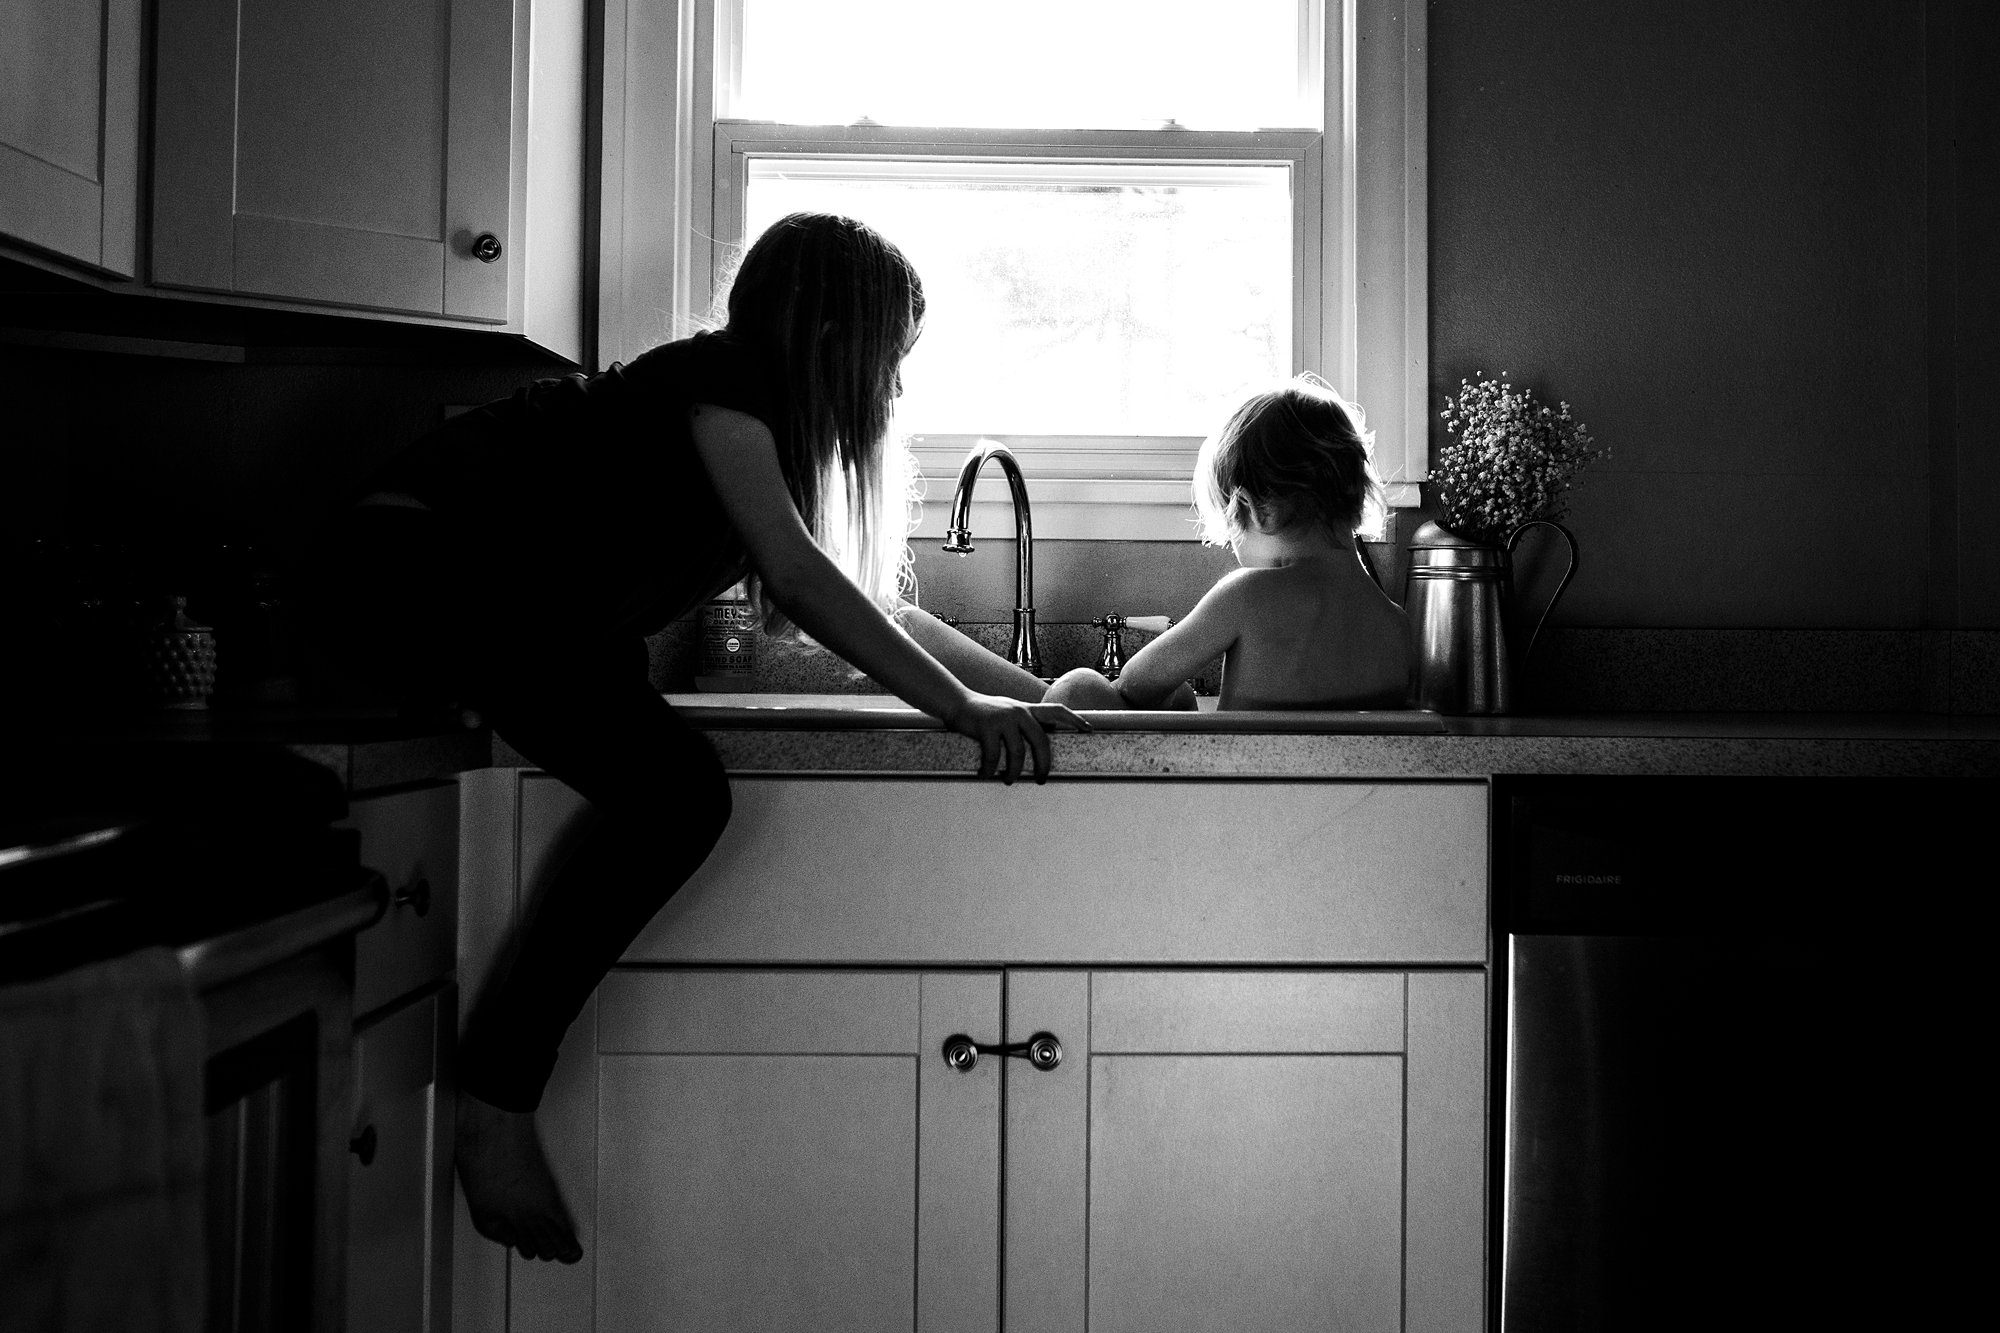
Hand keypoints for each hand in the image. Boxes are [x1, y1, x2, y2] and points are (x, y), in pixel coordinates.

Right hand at [947, 695, 1090, 784]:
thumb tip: (1043, 736)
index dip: (1075, 720)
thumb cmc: (984, 712)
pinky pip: (994, 756)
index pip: (1056, 711)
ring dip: (1015, 772)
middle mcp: (1019, 711)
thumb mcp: (1008, 710)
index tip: (1089, 730)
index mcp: (1026, 709)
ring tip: (1009, 780)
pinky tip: (987, 775)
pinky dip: (991, 769)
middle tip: (1042, 780)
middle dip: (1043, 764)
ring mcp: (1003, 718)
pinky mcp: (986, 727)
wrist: (956, 702)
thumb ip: (1024, 720)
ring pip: (1018, 753)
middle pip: (1041, 740)